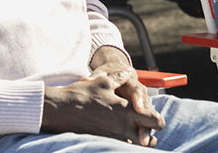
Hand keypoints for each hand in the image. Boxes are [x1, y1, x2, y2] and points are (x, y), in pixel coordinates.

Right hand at [42, 72, 164, 145]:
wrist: (58, 110)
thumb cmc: (81, 94)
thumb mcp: (103, 81)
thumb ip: (120, 78)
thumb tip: (129, 71)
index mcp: (127, 111)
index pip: (155, 121)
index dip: (158, 120)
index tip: (155, 117)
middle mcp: (122, 127)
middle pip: (148, 139)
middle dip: (150, 135)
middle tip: (147, 128)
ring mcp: (112, 137)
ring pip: (134, 145)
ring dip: (137, 140)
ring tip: (134, 132)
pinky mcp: (102, 141)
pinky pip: (120, 146)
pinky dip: (124, 142)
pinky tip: (119, 134)